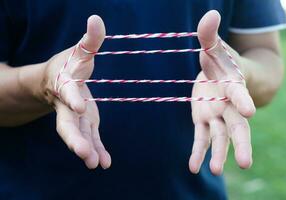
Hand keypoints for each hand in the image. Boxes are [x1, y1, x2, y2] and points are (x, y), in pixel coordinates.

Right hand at [41, 15, 110, 168]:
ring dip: (86, 149)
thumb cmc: (68, 65)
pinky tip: (104, 163)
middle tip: (82, 154)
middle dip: (74, 138)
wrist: (56, 81)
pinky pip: (90, 138)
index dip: (72, 99)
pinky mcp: (86, 123)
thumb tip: (97, 18)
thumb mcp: (79, 51)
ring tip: (93, 163)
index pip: (68, 93)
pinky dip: (96, 150)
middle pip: (67, 124)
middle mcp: (67, 105)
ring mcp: (76, 117)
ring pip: (78, 135)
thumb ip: (90, 39)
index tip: (78, 107)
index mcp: (65, 85)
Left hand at [189, 11, 255, 174]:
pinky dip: (197, 152)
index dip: (243, 101)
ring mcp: (215, 115)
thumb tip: (209, 14)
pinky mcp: (203, 120)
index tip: (250, 112)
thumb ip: (210, 35)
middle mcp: (227, 104)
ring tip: (214, 171)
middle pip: (237, 126)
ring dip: (217, 153)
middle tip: (245, 163)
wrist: (221, 75)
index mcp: (232, 85)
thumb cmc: (221, 61)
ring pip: (219, 137)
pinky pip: (201, 137)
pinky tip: (194, 167)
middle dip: (241, 143)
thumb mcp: (214, 47)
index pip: (239, 94)